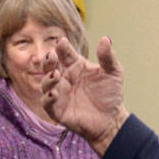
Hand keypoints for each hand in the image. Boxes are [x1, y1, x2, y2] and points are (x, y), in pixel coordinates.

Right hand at [41, 36, 128, 154]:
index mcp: (75, 65)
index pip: (65, 53)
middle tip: (52, 56)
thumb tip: (105, 39)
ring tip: (55, 75)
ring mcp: (59, 94)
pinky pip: (47, 103)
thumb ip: (108, 57)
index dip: (62, 47)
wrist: (112, 119)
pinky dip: (48, 98)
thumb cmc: (111, 94)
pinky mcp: (57, 110)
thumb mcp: (113, 72)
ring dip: (47, 79)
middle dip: (48, 60)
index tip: (61, 42)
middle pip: (50, 66)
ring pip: (46, 84)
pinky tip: (54, 93)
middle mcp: (64, 78)